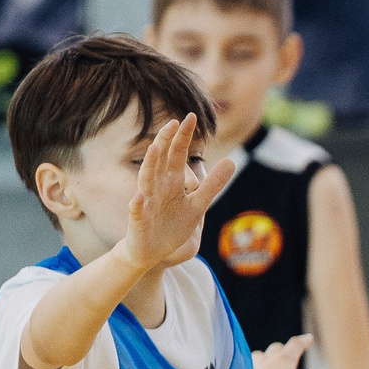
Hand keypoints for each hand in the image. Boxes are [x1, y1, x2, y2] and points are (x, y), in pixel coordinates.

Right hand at [121, 114, 234, 273]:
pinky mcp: (138, 220)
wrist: (152, 252)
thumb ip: (212, 184)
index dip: (183, 137)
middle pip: (161, 160)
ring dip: (149, 165)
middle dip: (166, 142)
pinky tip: (139, 197)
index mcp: (172, 181)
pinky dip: (137, 204)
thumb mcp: (198, 205)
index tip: (190, 116)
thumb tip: (232, 161)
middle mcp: (157, 186)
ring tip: (154, 149)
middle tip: (174, 122)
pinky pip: (136, 210)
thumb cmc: (172, 225)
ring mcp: (146, 202)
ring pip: (146, 180)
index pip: (177, 154)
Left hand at [254, 333, 333, 368]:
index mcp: (285, 360)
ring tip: (263, 362)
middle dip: (281, 349)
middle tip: (284, 350)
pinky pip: (244, 366)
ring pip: (259, 356)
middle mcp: (269, 358)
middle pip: (276, 349)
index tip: (309, 337)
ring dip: (263, 358)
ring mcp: (253, 363)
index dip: (303, 341)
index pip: (296, 345)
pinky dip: (248, 368)